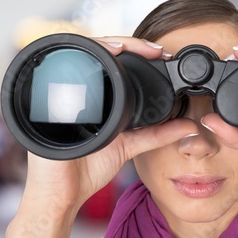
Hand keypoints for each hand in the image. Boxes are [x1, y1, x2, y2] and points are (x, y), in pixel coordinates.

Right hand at [3, 37, 198, 237]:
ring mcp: (60, 93)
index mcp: (95, 98)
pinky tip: (104, 51)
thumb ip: (156, 135)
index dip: (134, 51)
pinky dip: (84, 55)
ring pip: (82, 54)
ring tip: (128, 46)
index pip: (112, 63)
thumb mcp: (128, 147)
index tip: (159, 52)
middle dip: (125, 43)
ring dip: (106, 43)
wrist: (61, 195)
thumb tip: (189, 125)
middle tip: (152, 49)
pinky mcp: (48, 99)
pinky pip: (64, 68)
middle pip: (98, 52)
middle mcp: (76, 91)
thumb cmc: (85, 171)